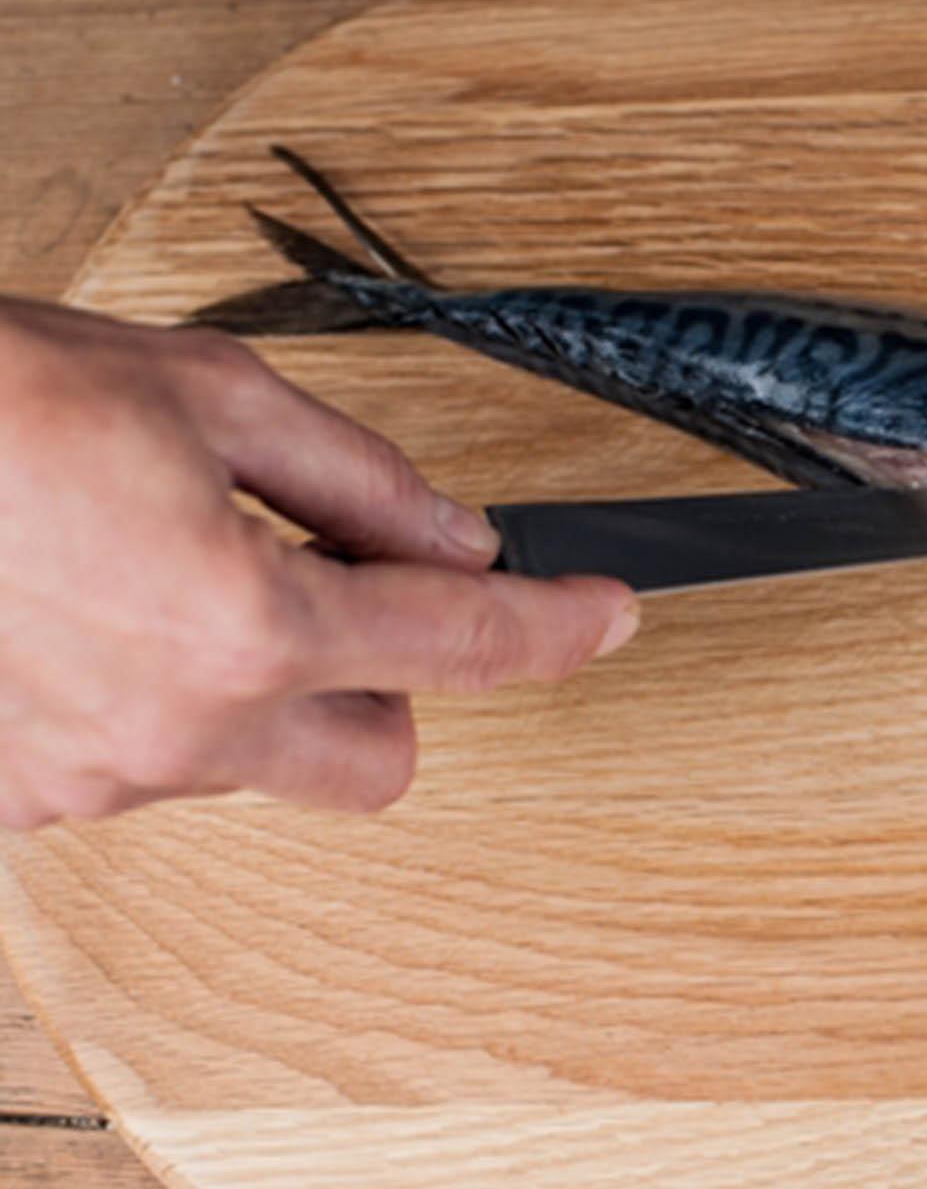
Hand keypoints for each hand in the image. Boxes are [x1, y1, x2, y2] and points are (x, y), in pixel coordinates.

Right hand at [0, 298, 638, 829]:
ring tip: (158, 577)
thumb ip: (358, 477)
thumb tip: (451, 536)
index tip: (607, 617)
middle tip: (332, 593)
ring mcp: (96, 780)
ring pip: (254, 761)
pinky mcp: (24, 799)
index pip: (467, 647)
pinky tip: (87, 618)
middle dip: (386, 686)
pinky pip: (145, 767)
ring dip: (253, 685)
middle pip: (380, 759)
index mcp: (244, 622)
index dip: (560, 630)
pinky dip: (152, 702)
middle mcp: (181, 728)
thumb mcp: (202, 388)